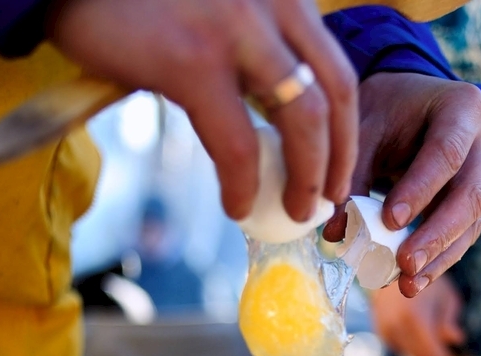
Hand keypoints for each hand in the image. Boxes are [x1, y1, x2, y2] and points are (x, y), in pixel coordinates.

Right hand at [48, 0, 357, 221]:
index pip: (335, 67)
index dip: (345, 128)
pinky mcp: (191, 60)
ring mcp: (235, 28)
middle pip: (334, 93)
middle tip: (327, 200)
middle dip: (339, 158)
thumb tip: (265, 118)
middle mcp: (270, 3)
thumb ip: (246, 48)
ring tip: (295, 211)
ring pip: (303, 117)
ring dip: (307, 176)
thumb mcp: (214, 12)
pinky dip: (243, 183)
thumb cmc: (135, 1)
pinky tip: (237, 204)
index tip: (338, 167)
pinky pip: (237, 141)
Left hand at [323, 72, 480, 297]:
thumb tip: (335, 234)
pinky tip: (415, 280)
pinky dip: (439, 259)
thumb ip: (352, 175)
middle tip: (405, 264)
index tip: (390, 220)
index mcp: (462, 108)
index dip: (421, 190)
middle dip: (436, 235)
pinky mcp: (476, 201)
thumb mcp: (366, 129)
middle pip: (470, 195)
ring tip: (409, 283)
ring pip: (472, 222)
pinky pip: (464, 235)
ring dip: (439, 257)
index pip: (447, 153)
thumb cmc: (386, 110)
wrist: (409, 103)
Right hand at [370, 274, 465, 355]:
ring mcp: (386, 330)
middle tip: (453, 355)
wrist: (392, 265)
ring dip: (425, 353)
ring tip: (436, 337)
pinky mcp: (380, 331)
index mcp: (416, 319)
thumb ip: (450, 321)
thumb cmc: (425, 278)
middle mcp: (397, 327)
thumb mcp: (446, 296)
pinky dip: (412, 346)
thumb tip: (457, 340)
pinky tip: (419, 330)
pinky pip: (400, 348)